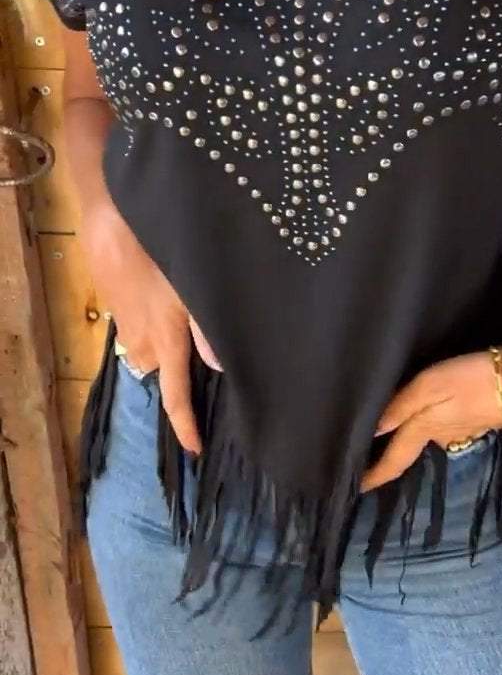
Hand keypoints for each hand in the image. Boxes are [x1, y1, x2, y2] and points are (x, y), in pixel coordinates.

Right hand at [80, 204, 222, 455]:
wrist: (111, 224)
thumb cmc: (157, 255)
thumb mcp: (191, 289)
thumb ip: (206, 330)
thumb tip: (219, 367)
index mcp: (166, 343)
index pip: (176, 397)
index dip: (186, 427)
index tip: (195, 450)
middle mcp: (143, 344)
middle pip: (164, 371)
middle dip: (178, 363)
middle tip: (196, 342)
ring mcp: (126, 328)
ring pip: (151, 349)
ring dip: (164, 340)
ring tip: (178, 311)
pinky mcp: (116, 310)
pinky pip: (139, 329)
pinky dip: (152, 321)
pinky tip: (159, 292)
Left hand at [361, 338, 501, 492]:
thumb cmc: (475, 380)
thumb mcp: (430, 386)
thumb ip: (400, 407)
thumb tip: (369, 433)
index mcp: (427, 428)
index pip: (395, 458)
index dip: (375, 474)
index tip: (356, 490)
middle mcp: (445, 435)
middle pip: (413, 448)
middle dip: (394, 454)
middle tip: (373, 457)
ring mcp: (467, 427)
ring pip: (433, 435)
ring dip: (417, 436)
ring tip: (402, 431)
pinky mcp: (484, 416)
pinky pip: (451, 424)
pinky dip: (438, 423)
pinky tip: (440, 412)